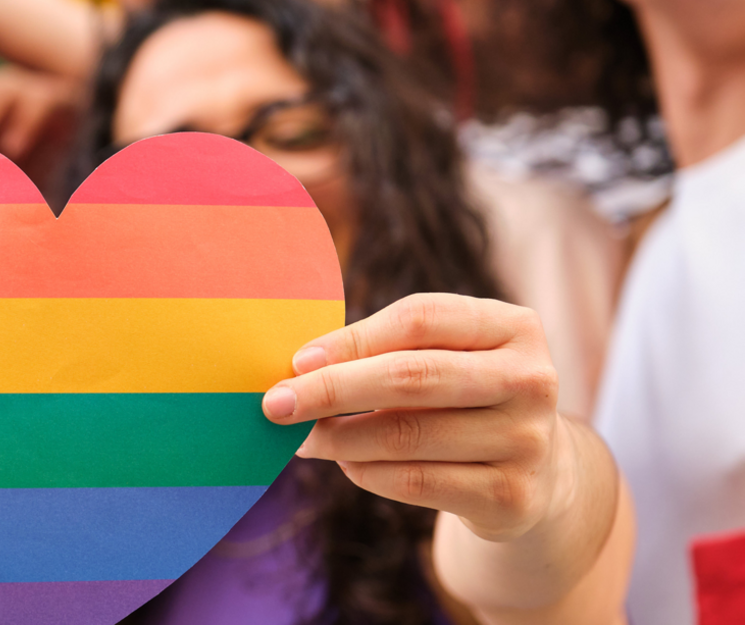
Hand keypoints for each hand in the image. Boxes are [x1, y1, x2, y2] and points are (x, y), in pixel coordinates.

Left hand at [264, 294, 562, 541]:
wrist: (539, 475)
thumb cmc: (465, 399)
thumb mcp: (447, 358)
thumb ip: (388, 350)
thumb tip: (301, 367)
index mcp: (513, 327)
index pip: (420, 319)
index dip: (351, 339)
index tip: (297, 361)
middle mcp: (530, 379)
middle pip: (412, 376)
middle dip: (331, 390)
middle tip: (275, 405)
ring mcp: (527, 440)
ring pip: (406, 435)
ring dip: (338, 438)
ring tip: (303, 438)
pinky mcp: (513, 495)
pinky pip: (416, 482)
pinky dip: (366, 472)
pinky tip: (345, 463)